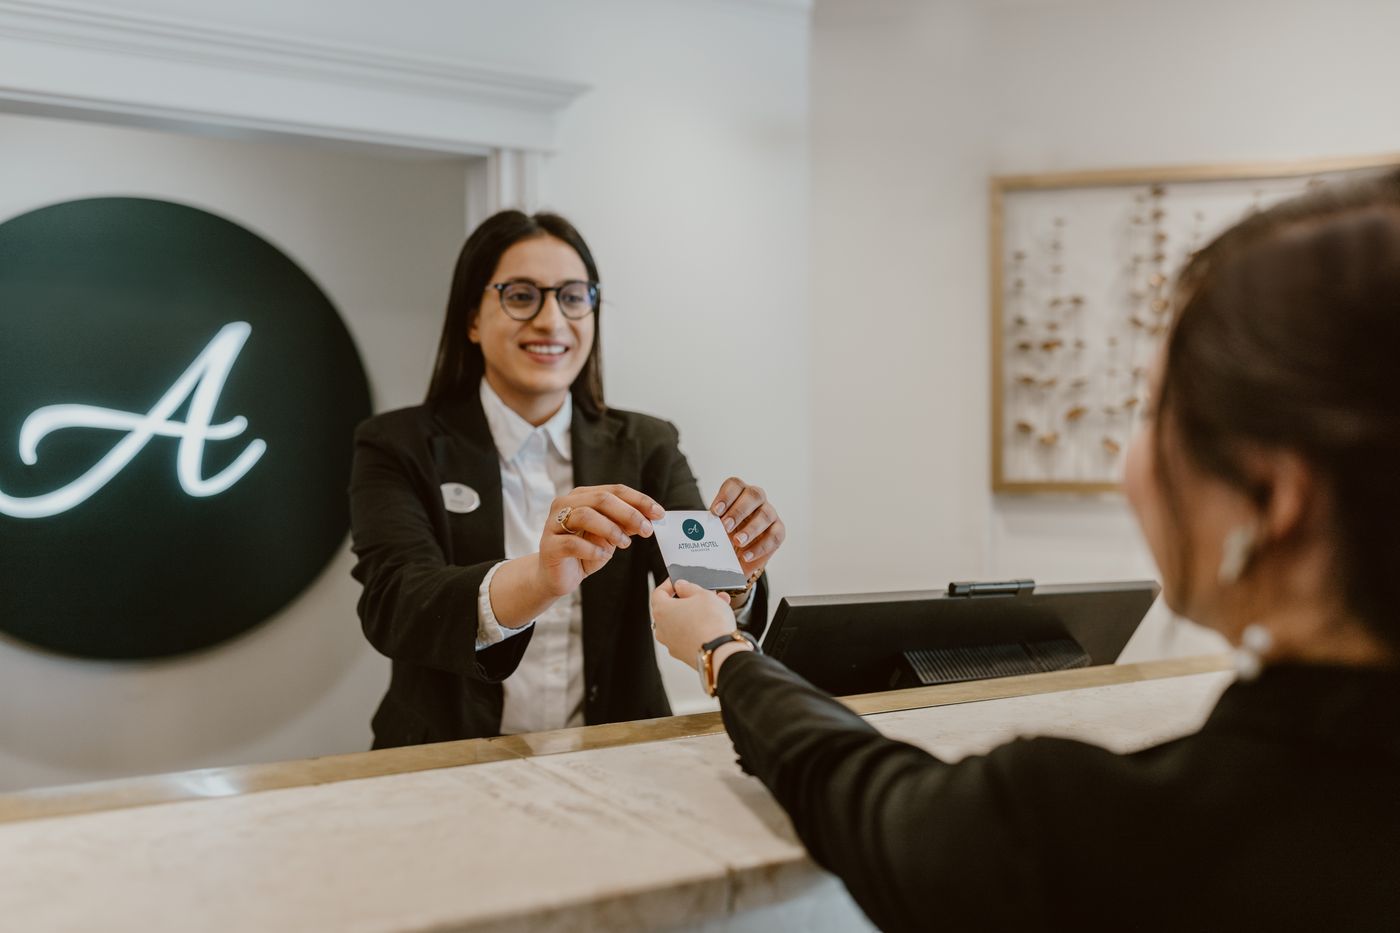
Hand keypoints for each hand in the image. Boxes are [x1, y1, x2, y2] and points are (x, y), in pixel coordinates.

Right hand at [537, 484, 663, 597]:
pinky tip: (603, 556)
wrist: (559, 577)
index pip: (614, 490)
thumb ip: (625, 525)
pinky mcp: (548, 546)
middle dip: (628, 513)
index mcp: (582, 496)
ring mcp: (554, 524)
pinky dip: (592, 550)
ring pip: (585, 516)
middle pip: (601, 499)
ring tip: (625, 543)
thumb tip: (650, 518)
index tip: (659, 513)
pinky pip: (572, 544)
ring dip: (611, 529)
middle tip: (646, 529)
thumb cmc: (584, 553)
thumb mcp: (610, 537)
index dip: (639, 500)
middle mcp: (565, 504)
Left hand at [650, 579, 735, 669]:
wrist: (721, 652)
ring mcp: (671, 643)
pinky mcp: (683, 654)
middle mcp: (662, 629)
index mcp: (661, 611)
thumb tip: (681, 586)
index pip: (659, 593)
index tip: (679, 581)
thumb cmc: (710, 623)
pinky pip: (688, 635)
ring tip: (716, 606)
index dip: (669, 584)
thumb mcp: (702, 594)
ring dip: (697, 613)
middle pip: (672, 608)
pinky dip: (698, 628)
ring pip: (682, 622)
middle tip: (704, 593)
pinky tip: (714, 623)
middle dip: (689, 599)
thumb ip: (688, 587)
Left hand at [710, 477, 784, 577]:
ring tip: (737, 542)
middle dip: (739, 510)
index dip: (725, 496)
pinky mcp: (778, 531)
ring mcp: (769, 514)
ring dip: (750, 529)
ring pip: (766, 515)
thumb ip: (706, 526)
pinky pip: (775, 536)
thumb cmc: (724, 538)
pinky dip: (760, 547)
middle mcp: (756, 500)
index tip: (715, 512)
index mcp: (738, 494)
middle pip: (754, 495)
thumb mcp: (713, 531)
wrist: (735, 559)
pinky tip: (746, 556)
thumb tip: (690, 525)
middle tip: (726, 527)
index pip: (735, 485)